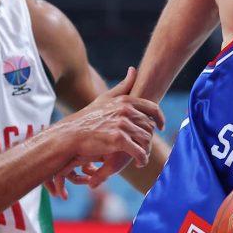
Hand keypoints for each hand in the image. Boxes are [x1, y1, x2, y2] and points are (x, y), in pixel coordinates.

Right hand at [45, 67, 164, 194]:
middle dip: (149, 138)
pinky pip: (139, 151)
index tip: (161, 127)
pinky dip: (142, 159)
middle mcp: (126, 111)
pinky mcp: (119, 140)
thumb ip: (123, 85)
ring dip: (146, 150)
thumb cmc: (88, 118)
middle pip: (149, 126)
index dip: (160, 118)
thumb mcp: (105, 98)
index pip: (152, 108)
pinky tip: (139, 163)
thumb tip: (134, 69)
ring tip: (142, 156)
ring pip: (146, 139)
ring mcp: (122, 125)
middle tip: (144, 147)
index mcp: (125, 101)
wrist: (71, 135)